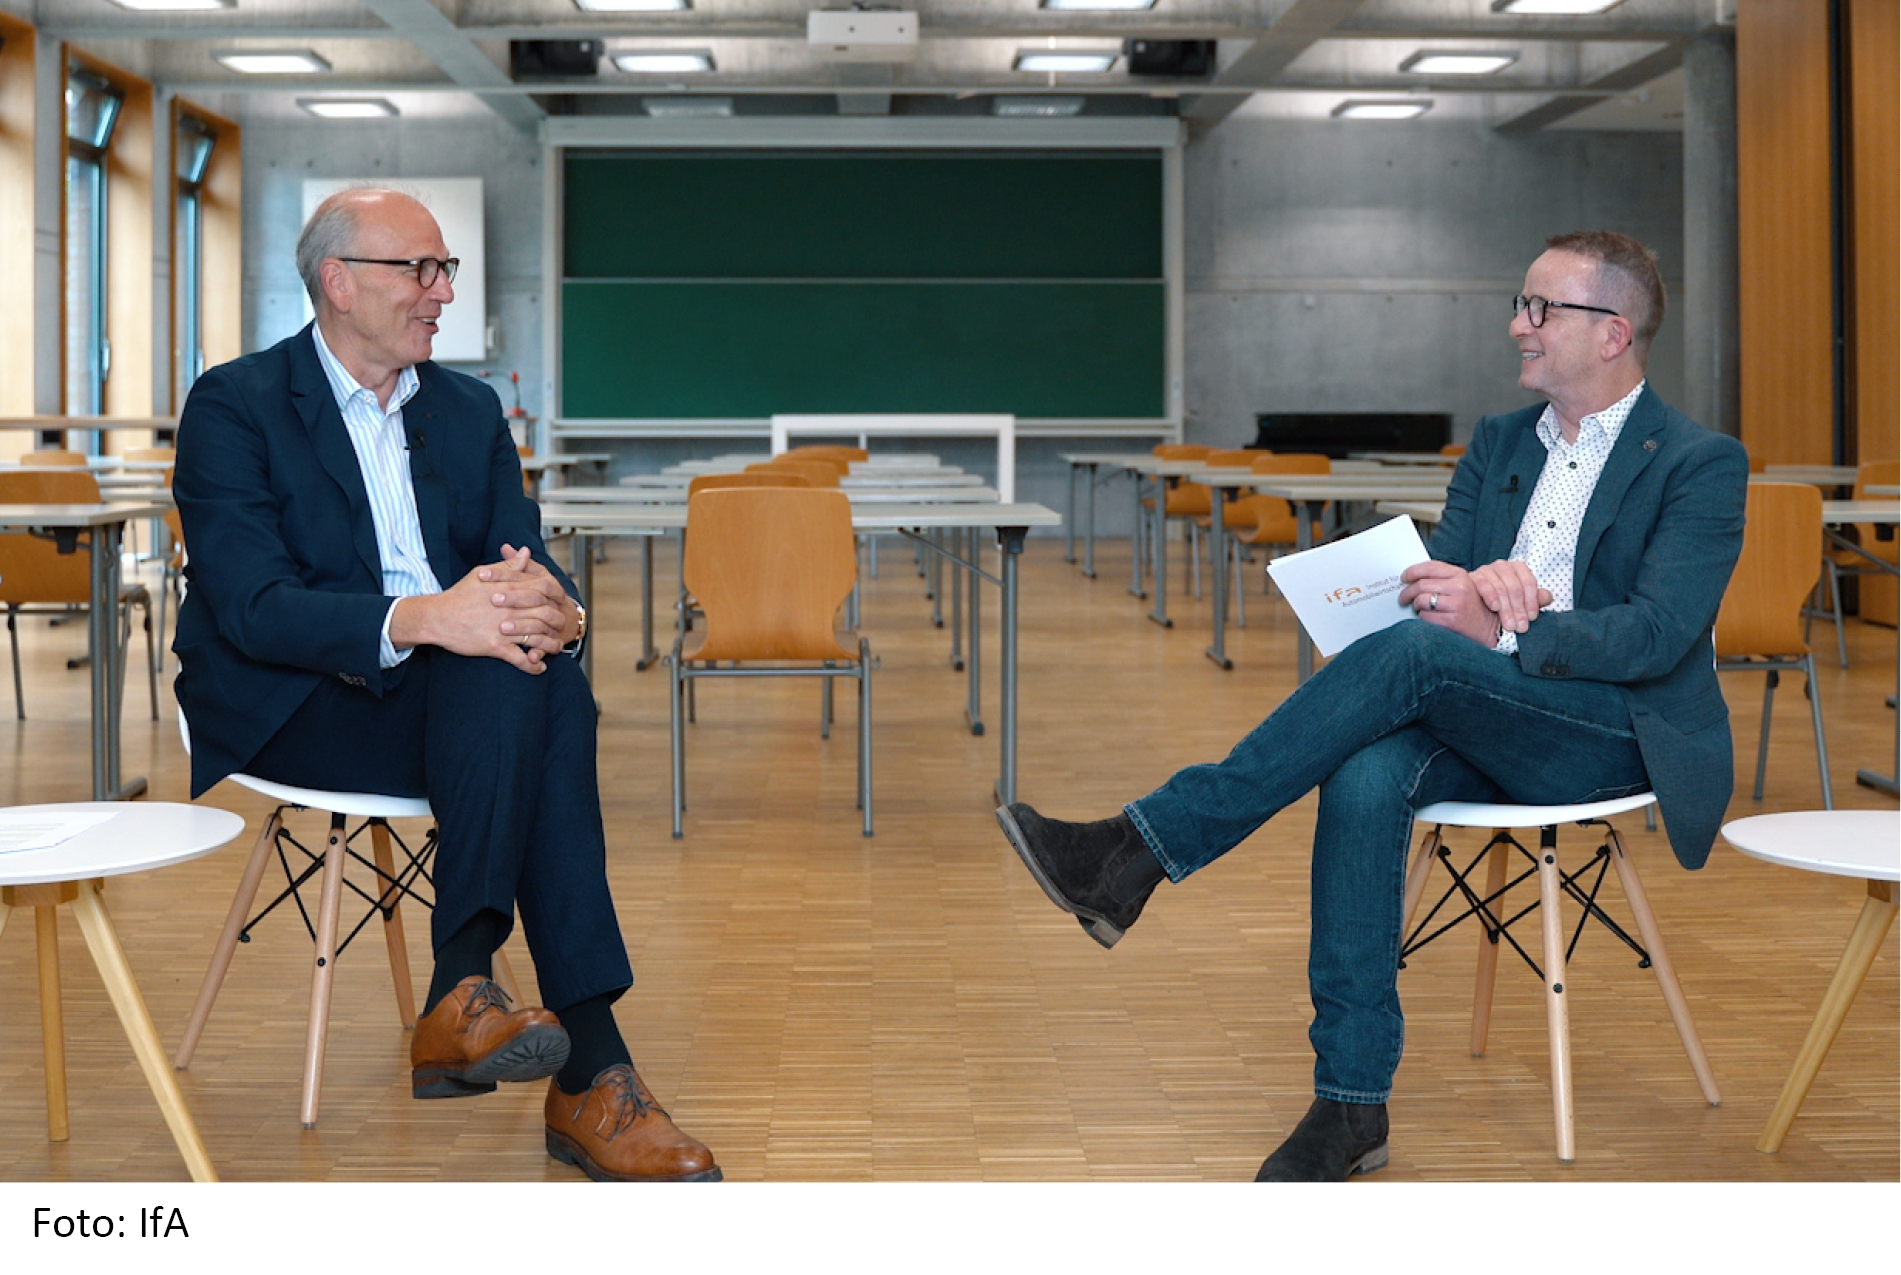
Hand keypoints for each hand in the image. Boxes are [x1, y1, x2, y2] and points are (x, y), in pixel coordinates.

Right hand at [389, 547, 572, 672]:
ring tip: (556, 648)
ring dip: (550, 645)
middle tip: (562, 627)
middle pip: (546, 615)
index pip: (543, 591)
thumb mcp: (484, 574)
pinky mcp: (496, 647)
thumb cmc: (459, 595)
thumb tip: (526, 552)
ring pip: (538, 638)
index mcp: (509, 590)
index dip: (556, 597)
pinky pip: (520, 659)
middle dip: (558, 622)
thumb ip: (509, 565)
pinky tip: (539, 668)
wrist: (437, 616)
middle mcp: (510, 609)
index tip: (560, 603)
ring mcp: (504, 629)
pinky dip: (533, 666)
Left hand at [1399, 560, 1507, 647]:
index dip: (1412, 572)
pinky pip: (1425, 617)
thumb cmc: (1471, 606)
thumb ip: (1442, 579)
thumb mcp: (1461, 586)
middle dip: (1407, 592)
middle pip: (1421, 585)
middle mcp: (1459, 587)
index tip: (1404, 578)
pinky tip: (1430, 618)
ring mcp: (1456, 604)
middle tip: (1403, 598)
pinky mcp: (1452, 621)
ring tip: (1419, 609)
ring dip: (1416, 606)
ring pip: (1421, 601)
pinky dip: (1423, 618)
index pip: (1430, 567)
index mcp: (1460, 575)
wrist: (1489, 628)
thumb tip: (1412, 579)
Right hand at [1466, 559, 1552, 635]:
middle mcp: (1503, 566)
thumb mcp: (1520, 604)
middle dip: (1519, 609)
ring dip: (1506, 609)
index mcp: (1518, 569)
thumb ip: (1535, 600)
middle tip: (1520, 627)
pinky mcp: (1473, 576)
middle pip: (1515, 587)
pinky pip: (1484, 584)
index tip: (1532, 618)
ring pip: (1501, 588)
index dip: (1532, 601)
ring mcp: (1487, 570)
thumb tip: (1547, 597)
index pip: (1529, 582)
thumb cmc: (1501, 604)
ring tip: (1509, 625)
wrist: (1475, 606)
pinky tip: (1495, 608)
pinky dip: (1491, 596)